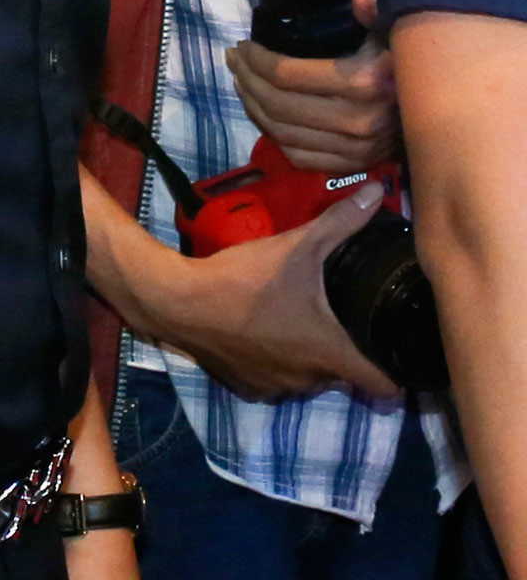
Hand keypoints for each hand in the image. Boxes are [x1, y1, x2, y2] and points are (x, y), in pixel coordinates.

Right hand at [153, 183, 401, 403]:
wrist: (179, 302)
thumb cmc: (245, 279)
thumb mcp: (298, 246)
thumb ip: (342, 222)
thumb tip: (374, 192)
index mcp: (331, 353)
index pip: (384, 387)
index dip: (398, 376)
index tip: (400, 358)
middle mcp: (309, 380)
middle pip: (344, 376)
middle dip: (346, 352)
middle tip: (342, 319)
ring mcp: (276, 388)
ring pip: (308, 378)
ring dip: (309, 358)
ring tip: (300, 323)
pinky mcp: (247, 387)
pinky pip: (275, 381)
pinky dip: (276, 364)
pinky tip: (265, 334)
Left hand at [225, 0, 399, 174]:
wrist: (446, 116)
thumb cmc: (415, 68)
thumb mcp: (399, 35)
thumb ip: (378, 16)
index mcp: (361, 83)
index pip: (288, 74)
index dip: (257, 60)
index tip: (243, 46)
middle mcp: (353, 121)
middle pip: (278, 104)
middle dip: (247, 79)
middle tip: (235, 61)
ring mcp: (352, 149)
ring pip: (282, 132)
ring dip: (253, 106)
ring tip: (242, 83)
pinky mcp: (352, 166)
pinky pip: (298, 156)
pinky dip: (273, 135)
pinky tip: (263, 114)